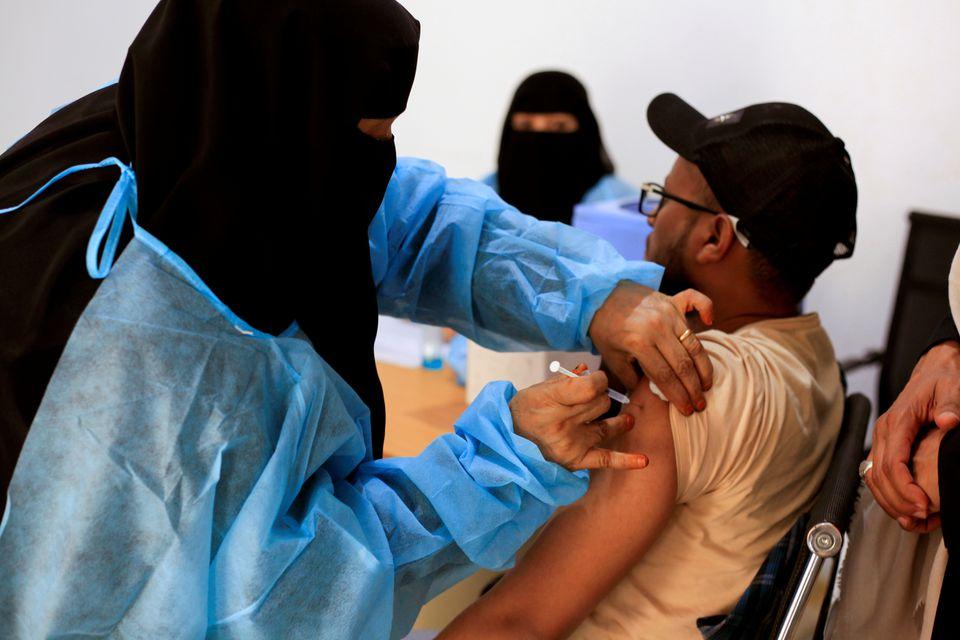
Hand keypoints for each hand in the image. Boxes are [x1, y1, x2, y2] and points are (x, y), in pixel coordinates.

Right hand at [510, 364, 647, 470]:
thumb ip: (566, 380)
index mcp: (550, 399)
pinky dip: (625, 461)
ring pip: (608, 426)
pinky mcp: (575, 460)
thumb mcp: (539, 388)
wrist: (507, 441)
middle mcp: (561, 422)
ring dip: (616, 420)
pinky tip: (644, 460)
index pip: (591, 385)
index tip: (594, 380)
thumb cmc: (525, 411)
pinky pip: (605, 459)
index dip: (598, 380)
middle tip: (590, 403)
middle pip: (602, 404)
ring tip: (625, 420)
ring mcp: (570, 443)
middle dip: (600, 399)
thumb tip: (590, 372)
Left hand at [589, 281, 713, 415]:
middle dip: (694, 388)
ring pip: (694, 342)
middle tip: (701, 404)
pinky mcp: (672, 300)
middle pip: (683, 364)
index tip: (687, 410)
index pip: (665, 376)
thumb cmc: (605, 330)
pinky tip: (709, 321)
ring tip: (707, 384)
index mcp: (639, 343)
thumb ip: (631, 378)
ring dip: (704, 366)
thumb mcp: (612, 358)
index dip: (678, 396)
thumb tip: (654, 394)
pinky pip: (696, 300)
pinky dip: (706, 307)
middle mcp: (657, 327)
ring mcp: (667, 312)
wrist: (599, 297)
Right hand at [866, 340, 959, 529]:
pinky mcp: (887, 445)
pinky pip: (878, 474)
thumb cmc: (943, 379)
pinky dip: (888, 494)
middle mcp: (884, 432)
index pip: (893, 463)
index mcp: (897, 421)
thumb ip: (950, 405)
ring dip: (890, 502)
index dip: (905, 489)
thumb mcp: (952, 388)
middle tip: (921, 518)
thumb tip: (948, 421)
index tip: (923, 505)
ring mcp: (883, 439)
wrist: (935, 368)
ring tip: (912, 519)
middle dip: (898, 501)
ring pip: (873, 478)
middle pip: (879, 476)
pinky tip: (905, 507)